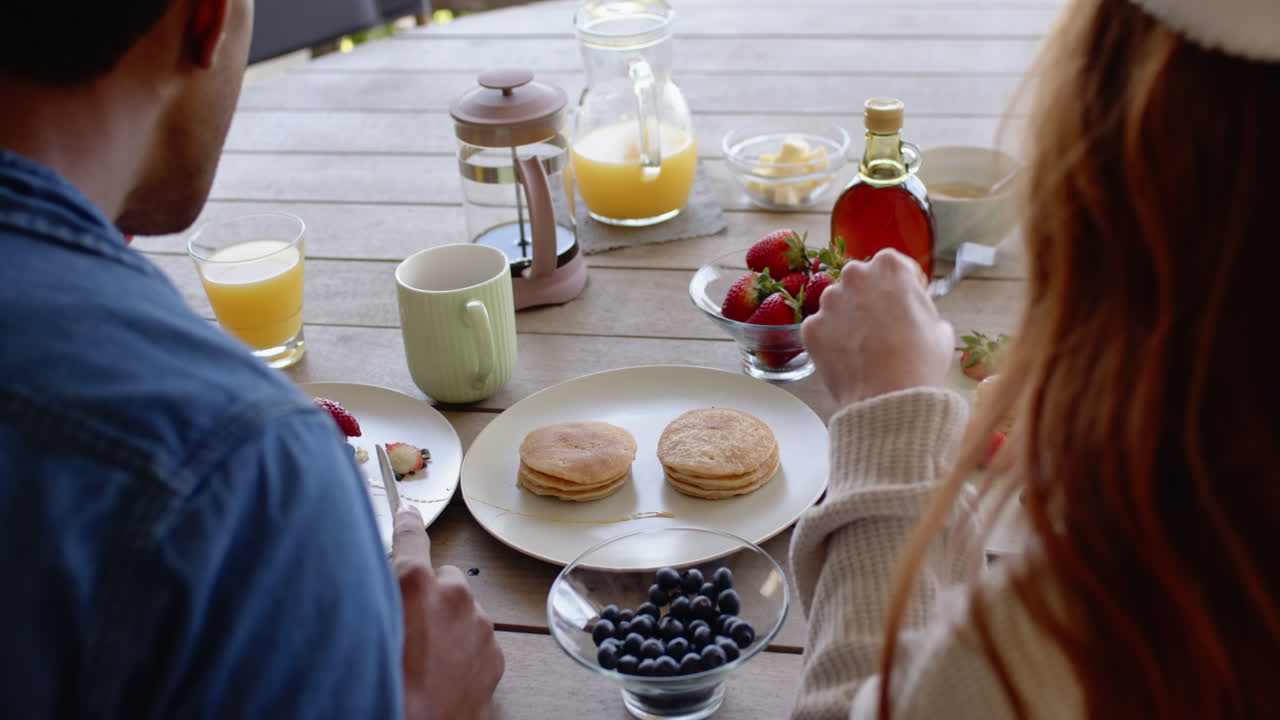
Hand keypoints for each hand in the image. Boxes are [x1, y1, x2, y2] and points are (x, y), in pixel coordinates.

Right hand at [393, 506, 504, 719]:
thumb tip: (382, 573)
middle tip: (408, 627)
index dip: (406, 525)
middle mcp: (452, 595)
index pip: (410, 536)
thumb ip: (376, 591)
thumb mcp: (365, 624)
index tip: (407, 513)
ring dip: (447, 626)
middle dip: (429, 596)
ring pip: (462, 611)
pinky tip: (442, 673)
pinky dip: (463, 650)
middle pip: (443, 579)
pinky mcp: (494, 653)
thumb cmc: (383, 684)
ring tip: (424, 659)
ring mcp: (478, 625)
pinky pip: (476, 639)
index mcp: (414, 583)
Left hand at [802, 249, 953, 406]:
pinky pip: (821, 328)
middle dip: (869, 296)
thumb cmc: (921, 362)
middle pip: (860, 279)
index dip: (901, 285)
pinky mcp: (810, 327)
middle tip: (881, 325)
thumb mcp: (940, 328)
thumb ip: (921, 308)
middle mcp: (854, 275)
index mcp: (889, 266)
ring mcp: (828, 301)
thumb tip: (914, 314)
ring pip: (837, 303)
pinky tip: (847, 358)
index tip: (904, 301)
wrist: (889, 398)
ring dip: (847, 317)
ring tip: (863, 346)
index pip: (893, 265)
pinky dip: (831, 339)